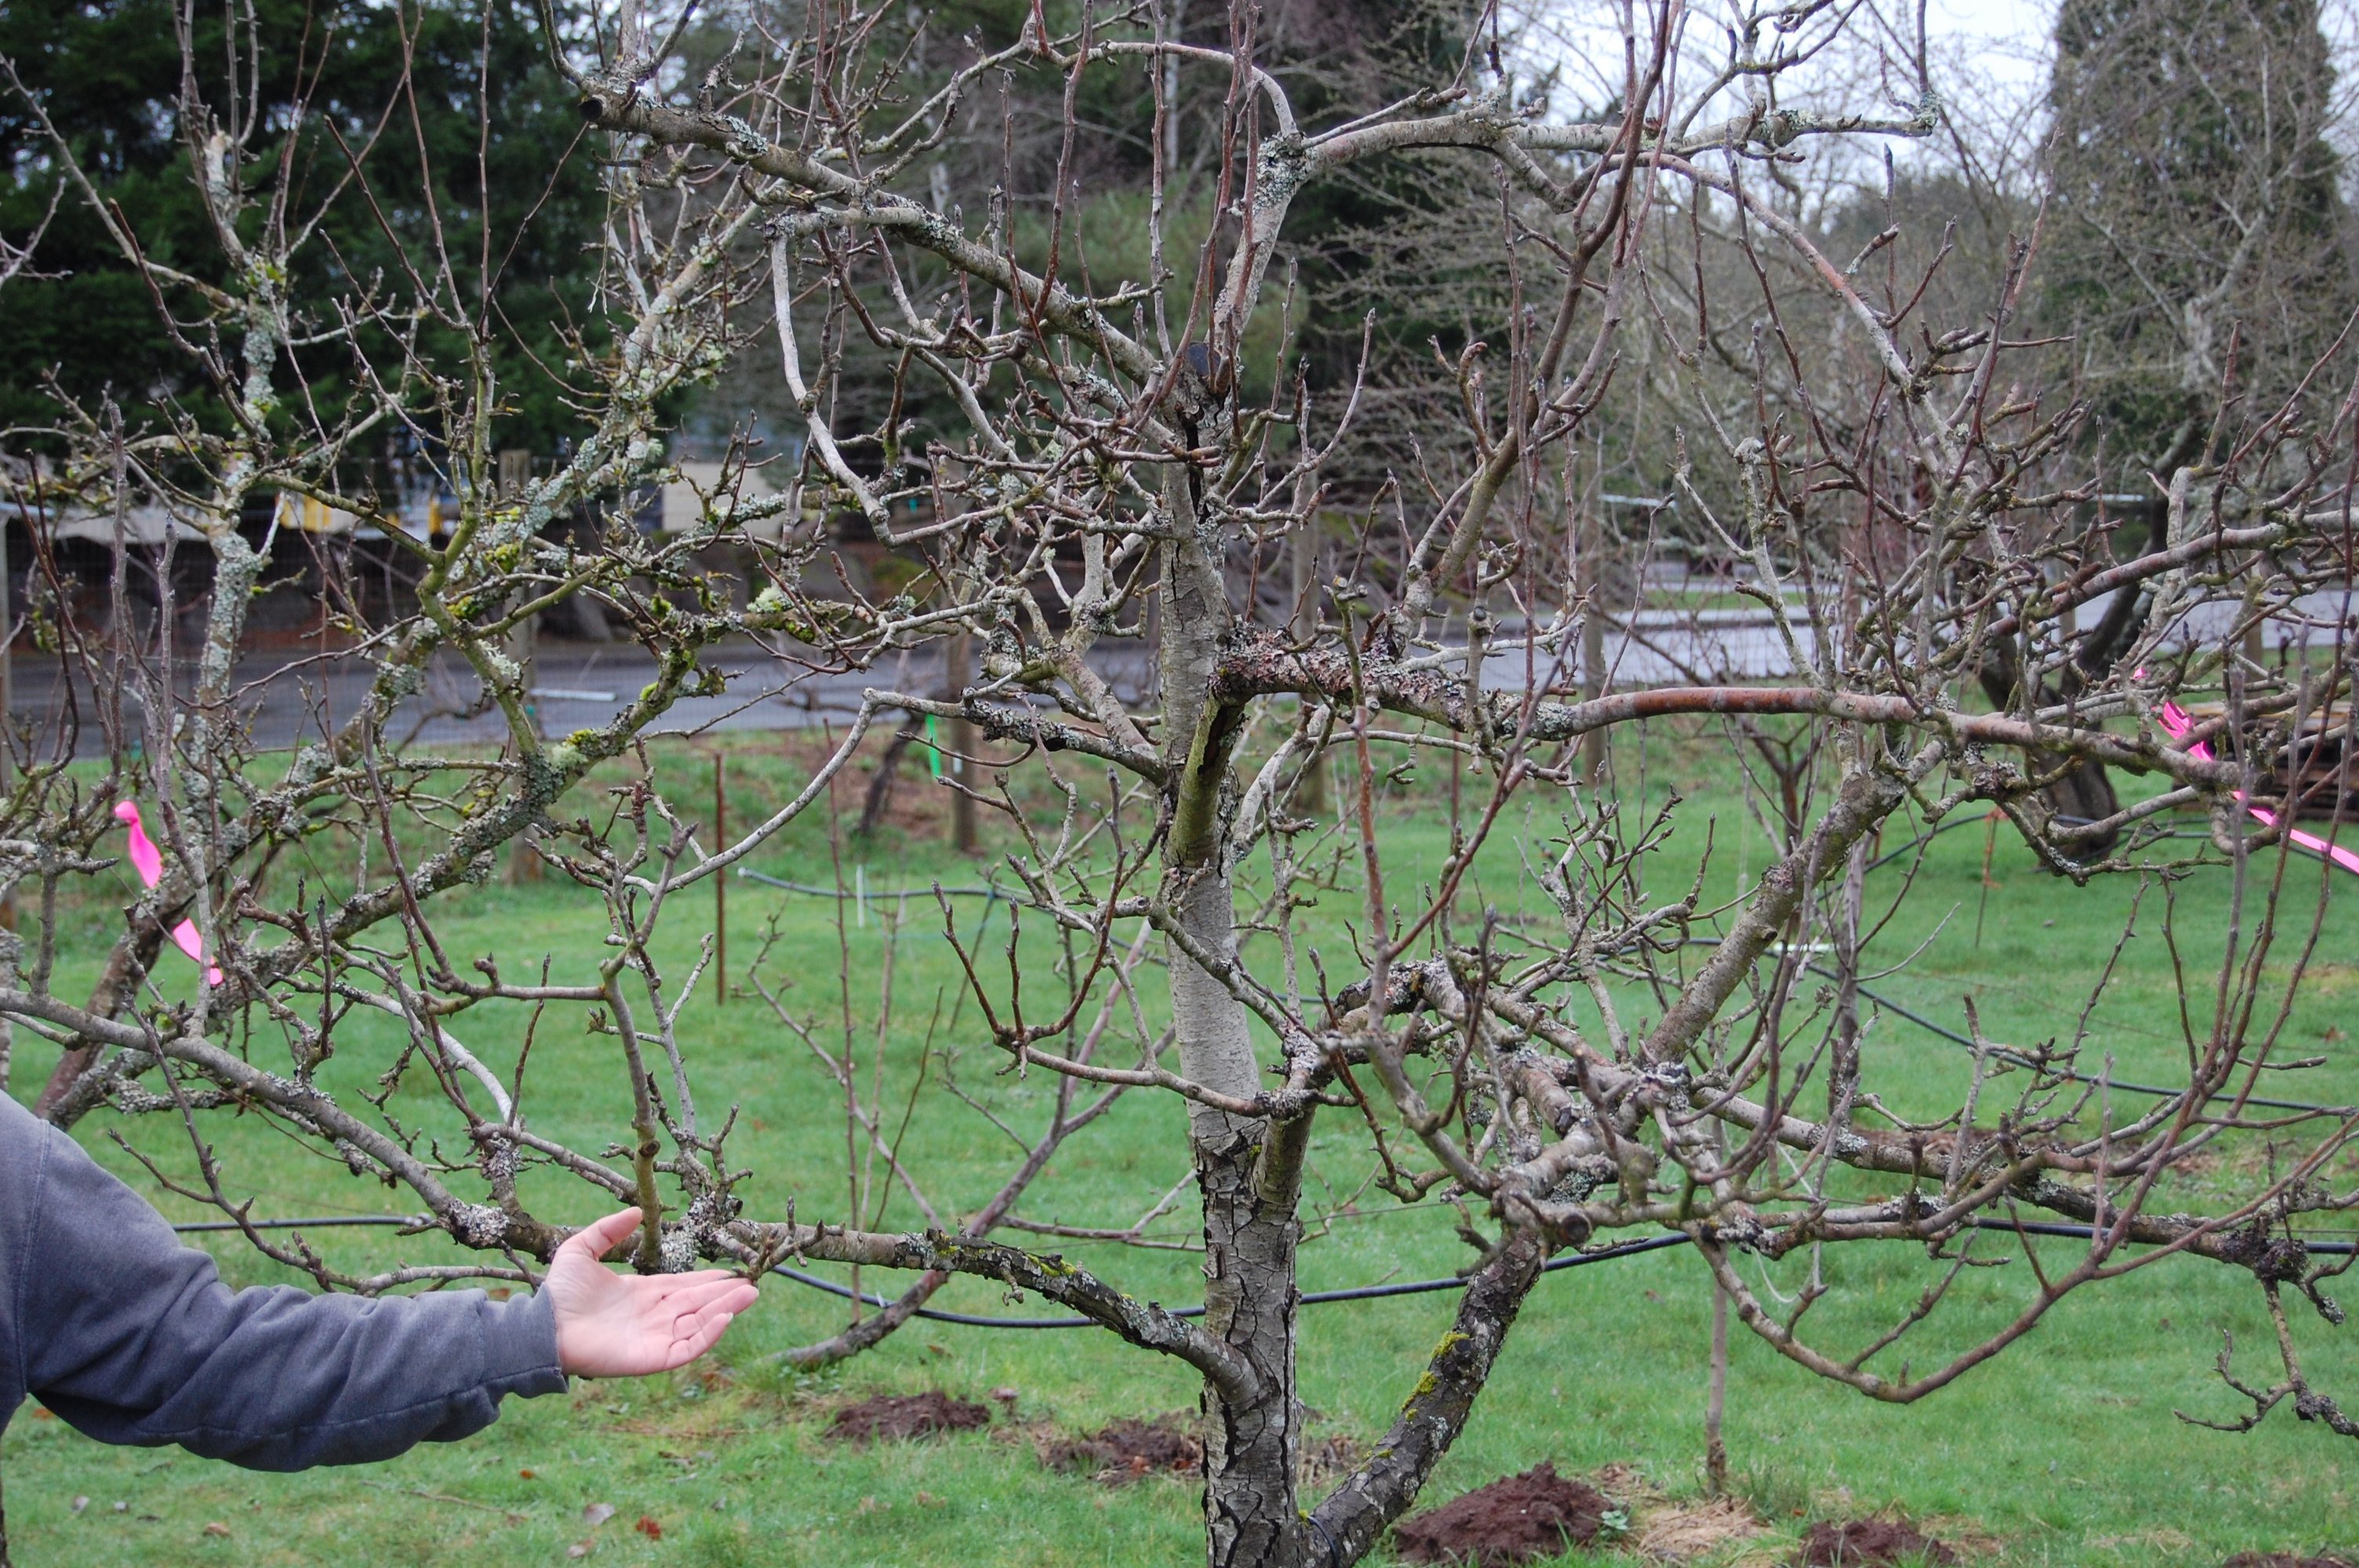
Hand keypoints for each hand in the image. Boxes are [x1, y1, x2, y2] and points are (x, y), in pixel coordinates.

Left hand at [543, 1208, 761, 1377]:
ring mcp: (654, 1338)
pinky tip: (724, 1317)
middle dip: (726, 1295)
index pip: (685, 1287)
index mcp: (642, 1294)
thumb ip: (608, 1229)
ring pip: (699, 1324)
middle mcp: (653, 1317)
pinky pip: (688, 1348)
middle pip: (699, 1304)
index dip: (708, 1280)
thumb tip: (636, 1212)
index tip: (731, 1272)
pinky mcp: (652, 1358)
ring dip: (725, 1310)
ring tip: (749, 1295)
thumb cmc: (559, 1293)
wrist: (544, 1326)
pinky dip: (708, 1334)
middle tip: (753, 1284)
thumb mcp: (582, 1249)